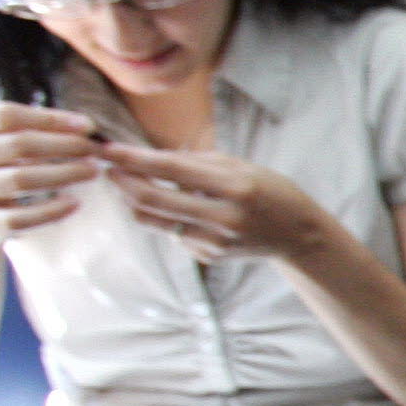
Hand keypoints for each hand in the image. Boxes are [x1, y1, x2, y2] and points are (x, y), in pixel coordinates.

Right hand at [0, 104, 105, 244]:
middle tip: (95, 150)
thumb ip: (26, 128)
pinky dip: (52, 210)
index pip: (4, 115)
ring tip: (92, 171)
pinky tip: (75, 202)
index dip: (49, 119)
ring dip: (63, 174)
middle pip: (16, 145)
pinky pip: (20, 218)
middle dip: (63, 146)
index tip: (88, 125)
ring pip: (19, 180)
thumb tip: (85, 125)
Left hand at [96, 144, 332, 261]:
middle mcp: (224, 217)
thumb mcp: (240, 166)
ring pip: (154, 219)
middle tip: (109, 169)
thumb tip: (144, 159)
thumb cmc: (268, 191)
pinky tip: (190, 213)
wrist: (298, 235)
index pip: (170, 168)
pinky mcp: (209, 256)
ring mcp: (215, 241)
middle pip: (152, 199)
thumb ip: (194, 163)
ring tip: (137, 185)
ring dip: (137, 200)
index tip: (106, 149)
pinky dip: (170, 219)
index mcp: (235, 186)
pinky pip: (173, 233)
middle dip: (123, 181)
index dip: (133, 158)